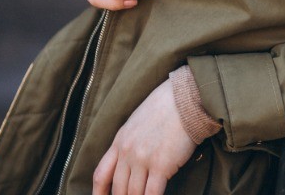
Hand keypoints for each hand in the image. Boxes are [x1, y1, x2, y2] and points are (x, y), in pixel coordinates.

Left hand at [93, 79, 195, 194]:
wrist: (185, 98)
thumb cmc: (166, 106)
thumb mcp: (138, 120)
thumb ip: (130, 141)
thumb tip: (129, 160)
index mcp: (120, 140)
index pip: (101, 174)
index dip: (99, 193)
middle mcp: (128, 152)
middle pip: (119, 189)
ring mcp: (143, 159)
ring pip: (134, 194)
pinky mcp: (161, 166)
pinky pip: (151, 194)